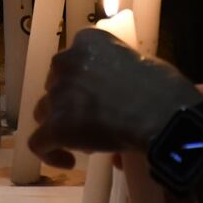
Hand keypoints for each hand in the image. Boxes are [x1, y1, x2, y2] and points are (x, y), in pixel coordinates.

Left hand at [28, 29, 202, 168]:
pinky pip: (39, 144)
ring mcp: (59, 94)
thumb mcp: (139, 65)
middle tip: (92, 119)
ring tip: (84, 140)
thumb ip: (119, 73)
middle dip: (69, 101)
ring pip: (44, 111)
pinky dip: (50, 154)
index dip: (82, 81)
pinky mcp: (56, 126)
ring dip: (60, 124)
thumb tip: (120, 101)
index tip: (98, 96)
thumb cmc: (163, 87)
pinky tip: (68, 162)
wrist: (161, 113)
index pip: (73, 60)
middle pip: (55, 85)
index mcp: (87, 41)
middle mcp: (66, 62)